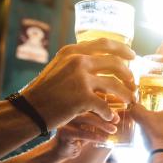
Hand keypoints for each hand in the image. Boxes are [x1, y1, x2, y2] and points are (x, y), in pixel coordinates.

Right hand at [21, 38, 135, 129]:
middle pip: (114, 63)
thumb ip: (77, 61)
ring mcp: (80, 79)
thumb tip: (101, 61)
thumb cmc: (45, 91)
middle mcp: (77, 61)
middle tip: (133, 82)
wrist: (29, 110)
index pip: (104, 44)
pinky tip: (111, 118)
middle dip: (128, 74)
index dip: (122, 49)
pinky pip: (105, 106)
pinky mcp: (82, 98)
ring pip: (115, 86)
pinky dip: (110, 114)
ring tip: (131, 101)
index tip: (133, 55)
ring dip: (126, 94)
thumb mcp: (59, 67)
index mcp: (72, 51)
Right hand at [51, 112, 118, 158]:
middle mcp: (70, 111)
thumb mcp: (91, 127)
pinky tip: (104, 139)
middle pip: (90, 109)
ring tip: (113, 130)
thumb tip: (117, 118)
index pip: (92, 103)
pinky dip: (95, 136)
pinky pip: (82, 133)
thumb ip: (100, 121)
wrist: (65, 151)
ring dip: (102, 125)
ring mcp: (66, 121)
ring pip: (86, 119)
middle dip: (105, 116)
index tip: (116, 116)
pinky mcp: (64, 132)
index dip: (106, 108)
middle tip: (116, 122)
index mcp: (76, 106)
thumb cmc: (80, 137)